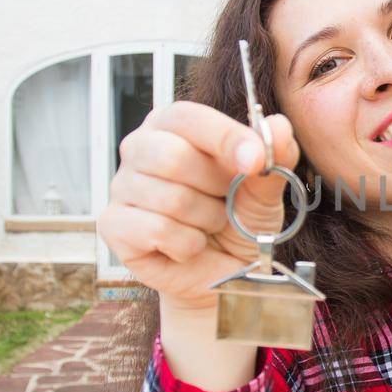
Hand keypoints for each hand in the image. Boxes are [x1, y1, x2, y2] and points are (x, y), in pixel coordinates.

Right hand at [98, 100, 299, 313]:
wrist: (220, 275)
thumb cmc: (237, 223)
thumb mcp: (264, 192)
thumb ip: (273, 159)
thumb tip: (279, 126)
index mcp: (173, 125)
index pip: (188, 117)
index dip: (224, 137)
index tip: (256, 160)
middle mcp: (140, 148)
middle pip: (172, 157)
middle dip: (215, 188)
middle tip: (226, 203)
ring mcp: (121, 185)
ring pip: (171, 199)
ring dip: (205, 221)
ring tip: (208, 225)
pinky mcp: (112, 224)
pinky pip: (157, 230)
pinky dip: (186, 244)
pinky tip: (188, 245)